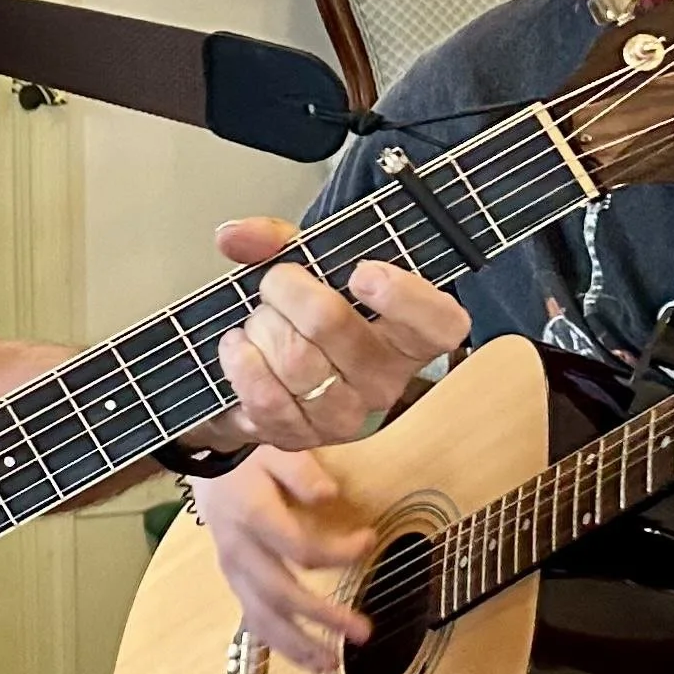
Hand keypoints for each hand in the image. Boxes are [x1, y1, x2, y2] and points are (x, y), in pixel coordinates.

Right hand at [192, 446, 377, 673]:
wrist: (204, 462)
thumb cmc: (246, 457)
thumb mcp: (275, 450)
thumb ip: (301, 473)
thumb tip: (329, 495)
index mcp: (253, 518)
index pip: (299, 548)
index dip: (337, 551)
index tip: (369, 540)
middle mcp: (240, 552)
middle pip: (282, 594)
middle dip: (322, 616)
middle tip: (361, 632)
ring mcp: (234, 571)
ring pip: (262, 617)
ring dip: (297, 645)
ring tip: (331, 663)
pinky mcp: (234, 581)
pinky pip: (253, 619)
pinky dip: (278, 643)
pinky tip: (304, 659)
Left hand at [206, 217, 468, 452]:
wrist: (268, 378)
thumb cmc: (305, 318)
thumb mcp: (305, 268)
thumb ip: (275, 241)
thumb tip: (235, 236)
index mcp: (408, 335)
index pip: (439, 325)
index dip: (406, 298)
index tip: (362, 272)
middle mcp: (386, 381)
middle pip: (329, 322)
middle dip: (285, 289)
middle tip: (277, 285)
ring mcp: (345, 416)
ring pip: (292, 359)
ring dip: (261, 327)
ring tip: (260, 322)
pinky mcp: (302, 437)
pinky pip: (266, 397)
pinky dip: (242, 362)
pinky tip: (240, 347)